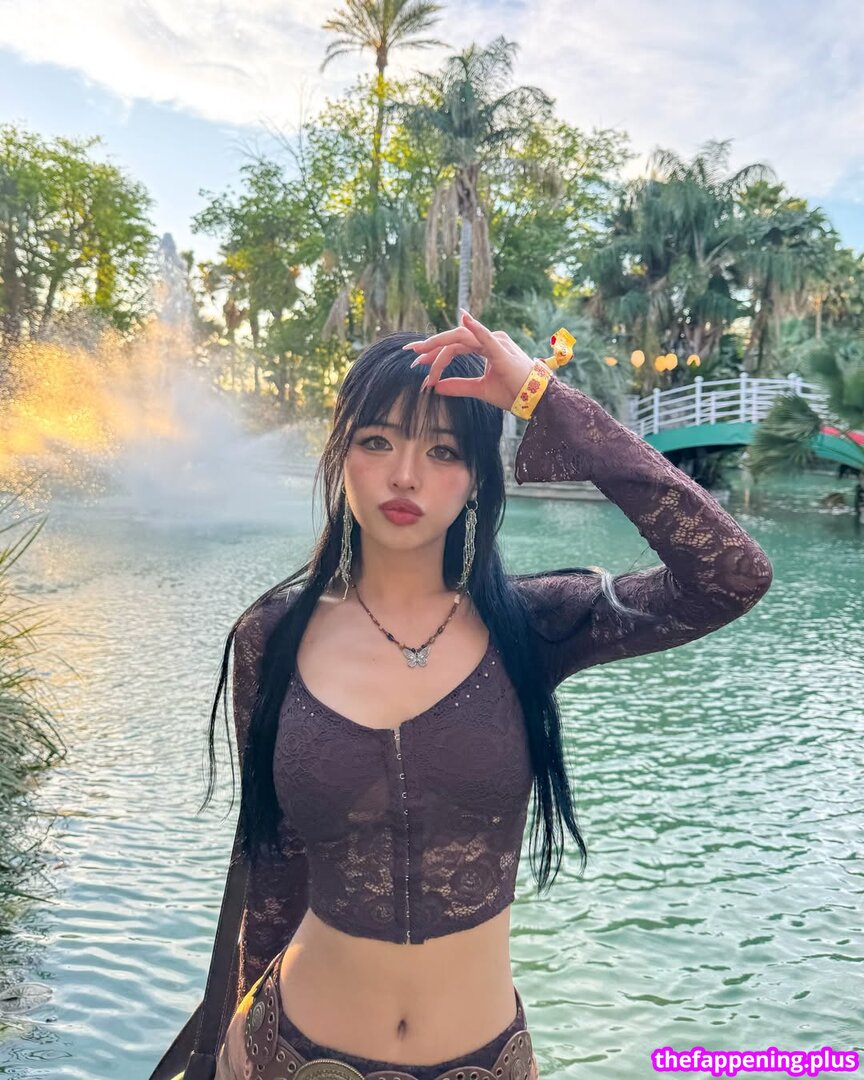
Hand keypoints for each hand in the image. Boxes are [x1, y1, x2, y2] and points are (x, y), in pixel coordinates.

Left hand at [402, 310, 535, 412]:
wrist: (536, 400)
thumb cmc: (513, 392)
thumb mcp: (480, 389)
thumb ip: (458, 386)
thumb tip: (435, 387)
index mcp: (486, 346)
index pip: (454, 346)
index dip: (434, 355)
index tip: (418, 368)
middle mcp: (490, 339)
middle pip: (453, 340)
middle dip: (430, 347)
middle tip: (411, 354)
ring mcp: (496, 342)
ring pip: (460, 339)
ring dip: (439, 348)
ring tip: (420, 354)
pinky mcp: (501, 350)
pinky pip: (484, 337)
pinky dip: (475, 327)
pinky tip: (463, 320)